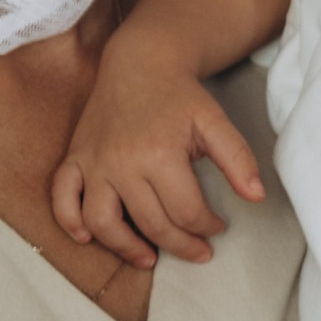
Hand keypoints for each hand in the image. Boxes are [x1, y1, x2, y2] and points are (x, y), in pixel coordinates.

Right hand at [50, 65, 264, 266]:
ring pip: (103, 222)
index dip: (206, 228)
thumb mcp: (215, 122)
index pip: (186, 212)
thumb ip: (238, 159)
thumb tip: (257, 197)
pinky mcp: (75, 158)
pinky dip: (70, 221)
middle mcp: (122, 162)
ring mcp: (94, 162)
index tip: (217, 227)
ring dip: (125, 248)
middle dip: (180, 245)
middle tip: (198, 251)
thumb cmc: (179, 95)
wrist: (139, 62)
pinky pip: (63, 198)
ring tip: (149, 258)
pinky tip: (86, 237)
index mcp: (159, 154)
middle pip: (151, 224)